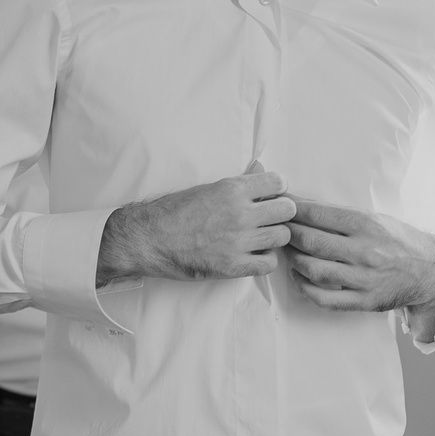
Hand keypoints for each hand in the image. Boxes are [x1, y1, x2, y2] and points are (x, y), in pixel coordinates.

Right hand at [98, 162, 295, 283]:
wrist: (148, 239)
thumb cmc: (172, 212)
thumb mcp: (205, 188)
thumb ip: (236, 183)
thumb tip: (260, 170)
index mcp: (231, 190)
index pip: (278, 183)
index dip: (277, 190)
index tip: (270, 196)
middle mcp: (239, 213)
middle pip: (287, 210)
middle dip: (280, 213)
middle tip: (267, 218)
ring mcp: (238, 241)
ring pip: (282, 236)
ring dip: (273, 236)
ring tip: (259, 237)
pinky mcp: (234, 266)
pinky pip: (270, 263)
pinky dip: (265, 259)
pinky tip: (252, 254)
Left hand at [284, 200, 434, 325]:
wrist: (433, 271)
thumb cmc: (398, 240)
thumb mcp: (375, 218)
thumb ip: (338, 214)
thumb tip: (298, 203)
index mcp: (367, 225)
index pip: (317, 214)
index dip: (291, 210)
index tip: (278, 208)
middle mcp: (366, 251)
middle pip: (310, 241)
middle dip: (286, 233)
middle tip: (275, 230)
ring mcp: (365, 278)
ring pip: (313, 269)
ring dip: (293, 259)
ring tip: (287, 252)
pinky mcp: (365, 301)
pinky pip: (325, 298)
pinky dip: (304, 287)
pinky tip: (299, 277)